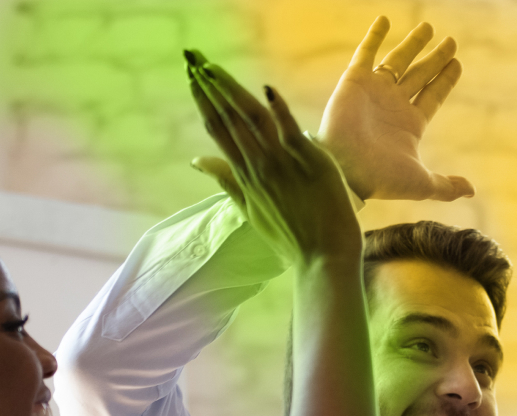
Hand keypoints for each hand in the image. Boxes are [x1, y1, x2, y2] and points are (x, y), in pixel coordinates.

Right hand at [186, 52, 361, 265]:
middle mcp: (258, 165)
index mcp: (244, 175)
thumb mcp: (250, 210)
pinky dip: (278, 109)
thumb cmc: (290, 236)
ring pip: (251, 119)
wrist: (322, 256)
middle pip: (229, 119)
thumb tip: (197, 161)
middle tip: (194, 59)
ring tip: (214, 68)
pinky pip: (289, 130)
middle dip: (210, 87)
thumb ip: (225, 180)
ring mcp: (281, 163)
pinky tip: (266, 90)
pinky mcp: (308, 161)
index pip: (218, 130)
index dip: (204, 102)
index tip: (193, 78)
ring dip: (232, 91)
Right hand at [315, 17, 472, 201]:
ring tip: (428, 28)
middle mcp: (394, 105)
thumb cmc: (381, 178)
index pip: (433, 95)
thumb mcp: (421, 183)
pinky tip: (385, 19)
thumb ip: (446, 185)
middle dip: (435, 59)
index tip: (457, 63)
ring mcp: (375, 91)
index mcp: (410, 124)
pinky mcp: (355, 81)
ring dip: (413, 44)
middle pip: (420, 75)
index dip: (445, 79)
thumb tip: (472, 191)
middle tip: (450, 42)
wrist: (345, 170)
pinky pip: (366, 53)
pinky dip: (375, 36)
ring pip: (399, 61)